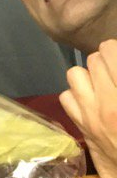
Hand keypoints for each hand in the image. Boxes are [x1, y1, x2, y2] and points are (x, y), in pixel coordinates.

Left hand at [59, 39, 116, 177]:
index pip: (109, 50)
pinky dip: (77, 96)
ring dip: (89, 76)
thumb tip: (113, 60)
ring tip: (103, 85)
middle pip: (93, 59)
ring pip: (75, 74)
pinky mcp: (82, 127)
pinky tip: (92, 102)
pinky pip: (66, 97)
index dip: (115, 50)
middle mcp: (106, 102)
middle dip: (106, 62)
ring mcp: (90, 114)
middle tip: (116, 72)